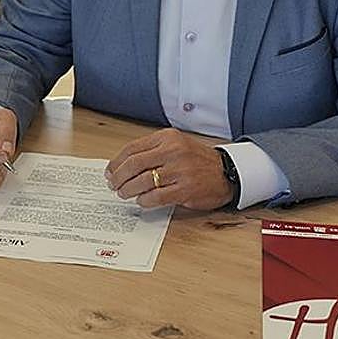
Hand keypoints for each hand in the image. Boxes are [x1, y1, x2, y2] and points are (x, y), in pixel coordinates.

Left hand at [105, 128, 232, 209]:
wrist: (227, 171)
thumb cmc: (197, 160)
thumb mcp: (175, 145)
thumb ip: (152, 151)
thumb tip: (122, 165)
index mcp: (167, 138)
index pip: (132, 149)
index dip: (116, 162)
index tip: (109, 171)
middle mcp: (172, 151)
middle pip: (134, 165)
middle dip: (119, 177)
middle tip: (113, 185)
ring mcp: (179, 170)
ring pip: (142, 181)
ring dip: (128, 190)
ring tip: (124, 193)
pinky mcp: (185, 189)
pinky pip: (156, 196)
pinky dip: (144, 200)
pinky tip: (142, 201)